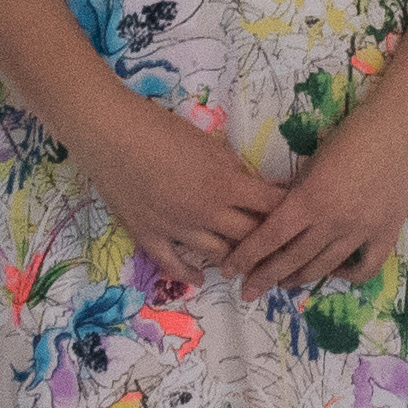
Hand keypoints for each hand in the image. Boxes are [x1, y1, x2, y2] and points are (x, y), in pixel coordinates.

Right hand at [77, 94, 284, 280]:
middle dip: (266, 237)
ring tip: (244, 259)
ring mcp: (176, 229)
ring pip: (218, 254)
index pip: (270, 205)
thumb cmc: (161, 128)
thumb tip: (249, 185)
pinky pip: (174, 264)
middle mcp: (206, 213)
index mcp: (225, 185)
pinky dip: (190, 274)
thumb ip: (232, 168)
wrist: (110, 134)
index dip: (286, 209)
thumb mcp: (208, 142)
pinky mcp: (149, 236)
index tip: (297, 210)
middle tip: (275, 240)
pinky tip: (202, 279)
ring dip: (233, 256)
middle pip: (249, 235)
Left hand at [236, 111, 407, 294]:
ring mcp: (362, 230)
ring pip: (324, 266)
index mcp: (310, 199)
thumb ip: (297, 192)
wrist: (402, 125)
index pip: (269, 237)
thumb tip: (277, 214)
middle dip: (265, 277)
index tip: (229, 270)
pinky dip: (348, 275)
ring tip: (284, 283)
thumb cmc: (353, 132)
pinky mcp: (387, 232)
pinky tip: (336, 271)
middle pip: (292, 259)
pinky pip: (365, 267)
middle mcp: (333, 221)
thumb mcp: (314, 160)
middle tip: (247, 291)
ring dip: (300, 278)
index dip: (247, 257)